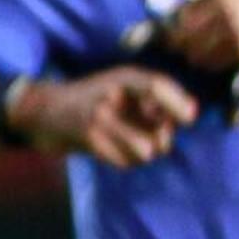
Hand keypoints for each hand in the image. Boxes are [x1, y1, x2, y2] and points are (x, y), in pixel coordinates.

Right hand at [16, 69, 198, 167]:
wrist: (45, 111)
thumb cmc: (97, 99)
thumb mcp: (125, 88)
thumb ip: (155, 100)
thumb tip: (187, 120)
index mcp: (125, 77)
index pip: (155, 85)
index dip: (176, 100)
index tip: (192, 117)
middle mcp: (111, 94)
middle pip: (159, 128)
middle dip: (164, 139)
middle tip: (159, 138)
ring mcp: (98, 117)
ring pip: (146, 150)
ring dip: (146, 153)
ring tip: (136, 146)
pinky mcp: (88, 139)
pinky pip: (126, 160)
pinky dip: (126, 160)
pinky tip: (113, 149)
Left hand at [160, 0, 238, 74]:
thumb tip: (179, 4)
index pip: (182, 10)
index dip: (175, 26)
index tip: (178, 34)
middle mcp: (224, 7)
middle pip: (184, 32)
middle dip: (182, 44)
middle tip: (186, 50)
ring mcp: (233, 29)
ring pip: (196, 50)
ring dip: (197, 57)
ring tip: (205, 57)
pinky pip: (216, 62)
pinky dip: (214, 65)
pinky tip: (221, 62)